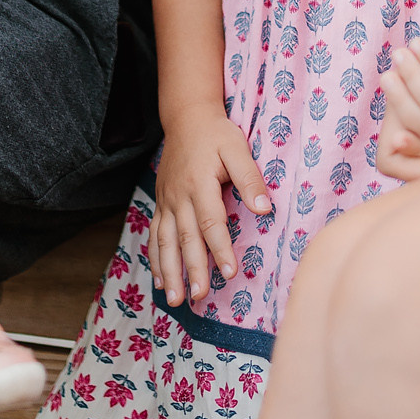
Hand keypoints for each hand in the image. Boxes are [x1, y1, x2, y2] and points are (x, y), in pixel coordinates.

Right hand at [151, 101, 270, 302]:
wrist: (186, 118)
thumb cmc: (216, 134)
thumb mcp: (237, 148)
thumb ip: (249, 178)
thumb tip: (265, 209)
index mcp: (199, 184)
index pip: (211, 223)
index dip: (220, 249)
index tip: (230, 273)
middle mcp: (179, 197)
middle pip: (185, 239)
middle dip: (192, 270)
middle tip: (199, 297)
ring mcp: (166, 201)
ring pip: (165, 242)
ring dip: (169, 272)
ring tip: (174, 299)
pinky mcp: (160, 203)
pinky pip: (154, 235)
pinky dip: (155, 259)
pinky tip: (159, 280)